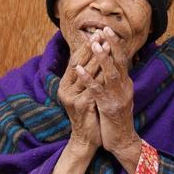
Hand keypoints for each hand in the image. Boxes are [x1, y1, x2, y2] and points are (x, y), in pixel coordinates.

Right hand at [57, 33, 102, 152]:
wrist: (86, 139)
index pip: (75, 60)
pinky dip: (100, 76)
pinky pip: (93, 87)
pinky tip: (108, 67)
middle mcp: (66, 89)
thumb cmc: (88, 114)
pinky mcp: (82, 106)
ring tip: (107, 44)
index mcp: (65, 84)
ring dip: (97, 58)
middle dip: (92, 48)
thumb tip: (95, 57)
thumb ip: (86, 78)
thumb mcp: (84, 93)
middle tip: (102, 34)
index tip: (97, 34)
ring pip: (86, 73)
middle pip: (79, 63)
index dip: (86, 47)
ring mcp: (72, 98)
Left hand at [76, 27, 139, 154]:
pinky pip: (97, 91)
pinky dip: (88, 79)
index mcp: (126, 84)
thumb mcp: (118, 96)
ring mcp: (118, 97)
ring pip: (111, 74)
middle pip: (120, 62)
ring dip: (102, 58)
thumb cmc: (117, 119)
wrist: (123, 141)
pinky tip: (79, 70)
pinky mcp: (109, 108)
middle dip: (112, 44)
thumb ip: (114, 81)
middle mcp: (124, 88)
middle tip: (104, 29)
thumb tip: (109, 65)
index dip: (115, 44)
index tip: (107, 30)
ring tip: (95, 44)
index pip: (122, 60)